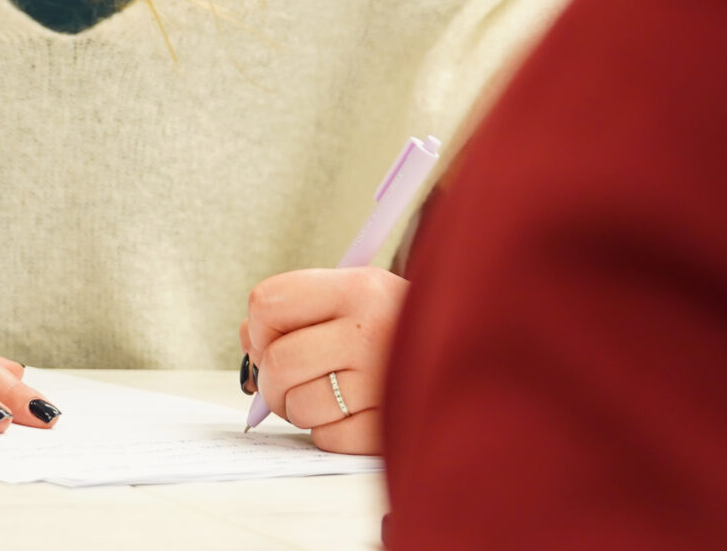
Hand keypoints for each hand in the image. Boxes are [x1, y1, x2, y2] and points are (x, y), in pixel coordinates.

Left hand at [238, 266, 404, 453]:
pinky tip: (352, 415)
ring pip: (299, 405)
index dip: (259, 326)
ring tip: (329, 395)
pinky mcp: (393, 426)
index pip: (268, 302)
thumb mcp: (357, 294)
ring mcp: (385, 381)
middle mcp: (374, 330)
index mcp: (360, 288)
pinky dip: (330, 433)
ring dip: (301, 408)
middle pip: (279, 361)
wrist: (477, 352)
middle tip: (289, 380)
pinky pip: (329, 438)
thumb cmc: (399, 327)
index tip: (271, 337)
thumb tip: (249, 344)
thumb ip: (300, 309)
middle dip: (273, 379)